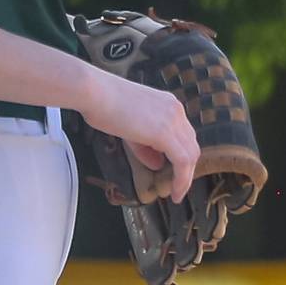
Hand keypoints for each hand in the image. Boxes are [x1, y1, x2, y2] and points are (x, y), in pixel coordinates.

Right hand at [80, 69, 199, 202]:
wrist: (94, 92)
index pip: (184, 135)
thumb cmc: (103, 105)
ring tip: (177, 192)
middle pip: (191, 145)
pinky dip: (182, 178)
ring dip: (186, 176)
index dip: (182, 155)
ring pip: (190, 154)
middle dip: (187, 168)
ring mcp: (173, 120)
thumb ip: (147, 146)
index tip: (175, 172)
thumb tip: (158, 164)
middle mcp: (176, 110)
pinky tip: (176, 191)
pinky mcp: (165, 132)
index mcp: (169, 105)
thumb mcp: (130, 128)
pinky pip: (182, 160)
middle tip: (178, 186)